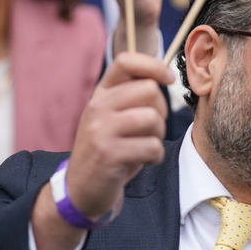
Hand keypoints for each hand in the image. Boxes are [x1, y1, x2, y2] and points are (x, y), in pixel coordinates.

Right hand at [64, 53, 172, 218]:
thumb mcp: (113, 116)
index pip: (126, 61)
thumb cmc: (108, 149)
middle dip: (161, 110)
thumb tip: (164, 74)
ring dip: (158, 136)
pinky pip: (152, 147)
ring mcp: (101, 130)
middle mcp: (97, 107)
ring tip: (143, 146)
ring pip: (153, 118)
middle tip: (150, 129)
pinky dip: (155, 157)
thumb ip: (132, 95)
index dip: (154, 65)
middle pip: (149, 90)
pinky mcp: (109, 154)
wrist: (81, 188)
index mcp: (101, 93)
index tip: (168, 79)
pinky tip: (141, 161)